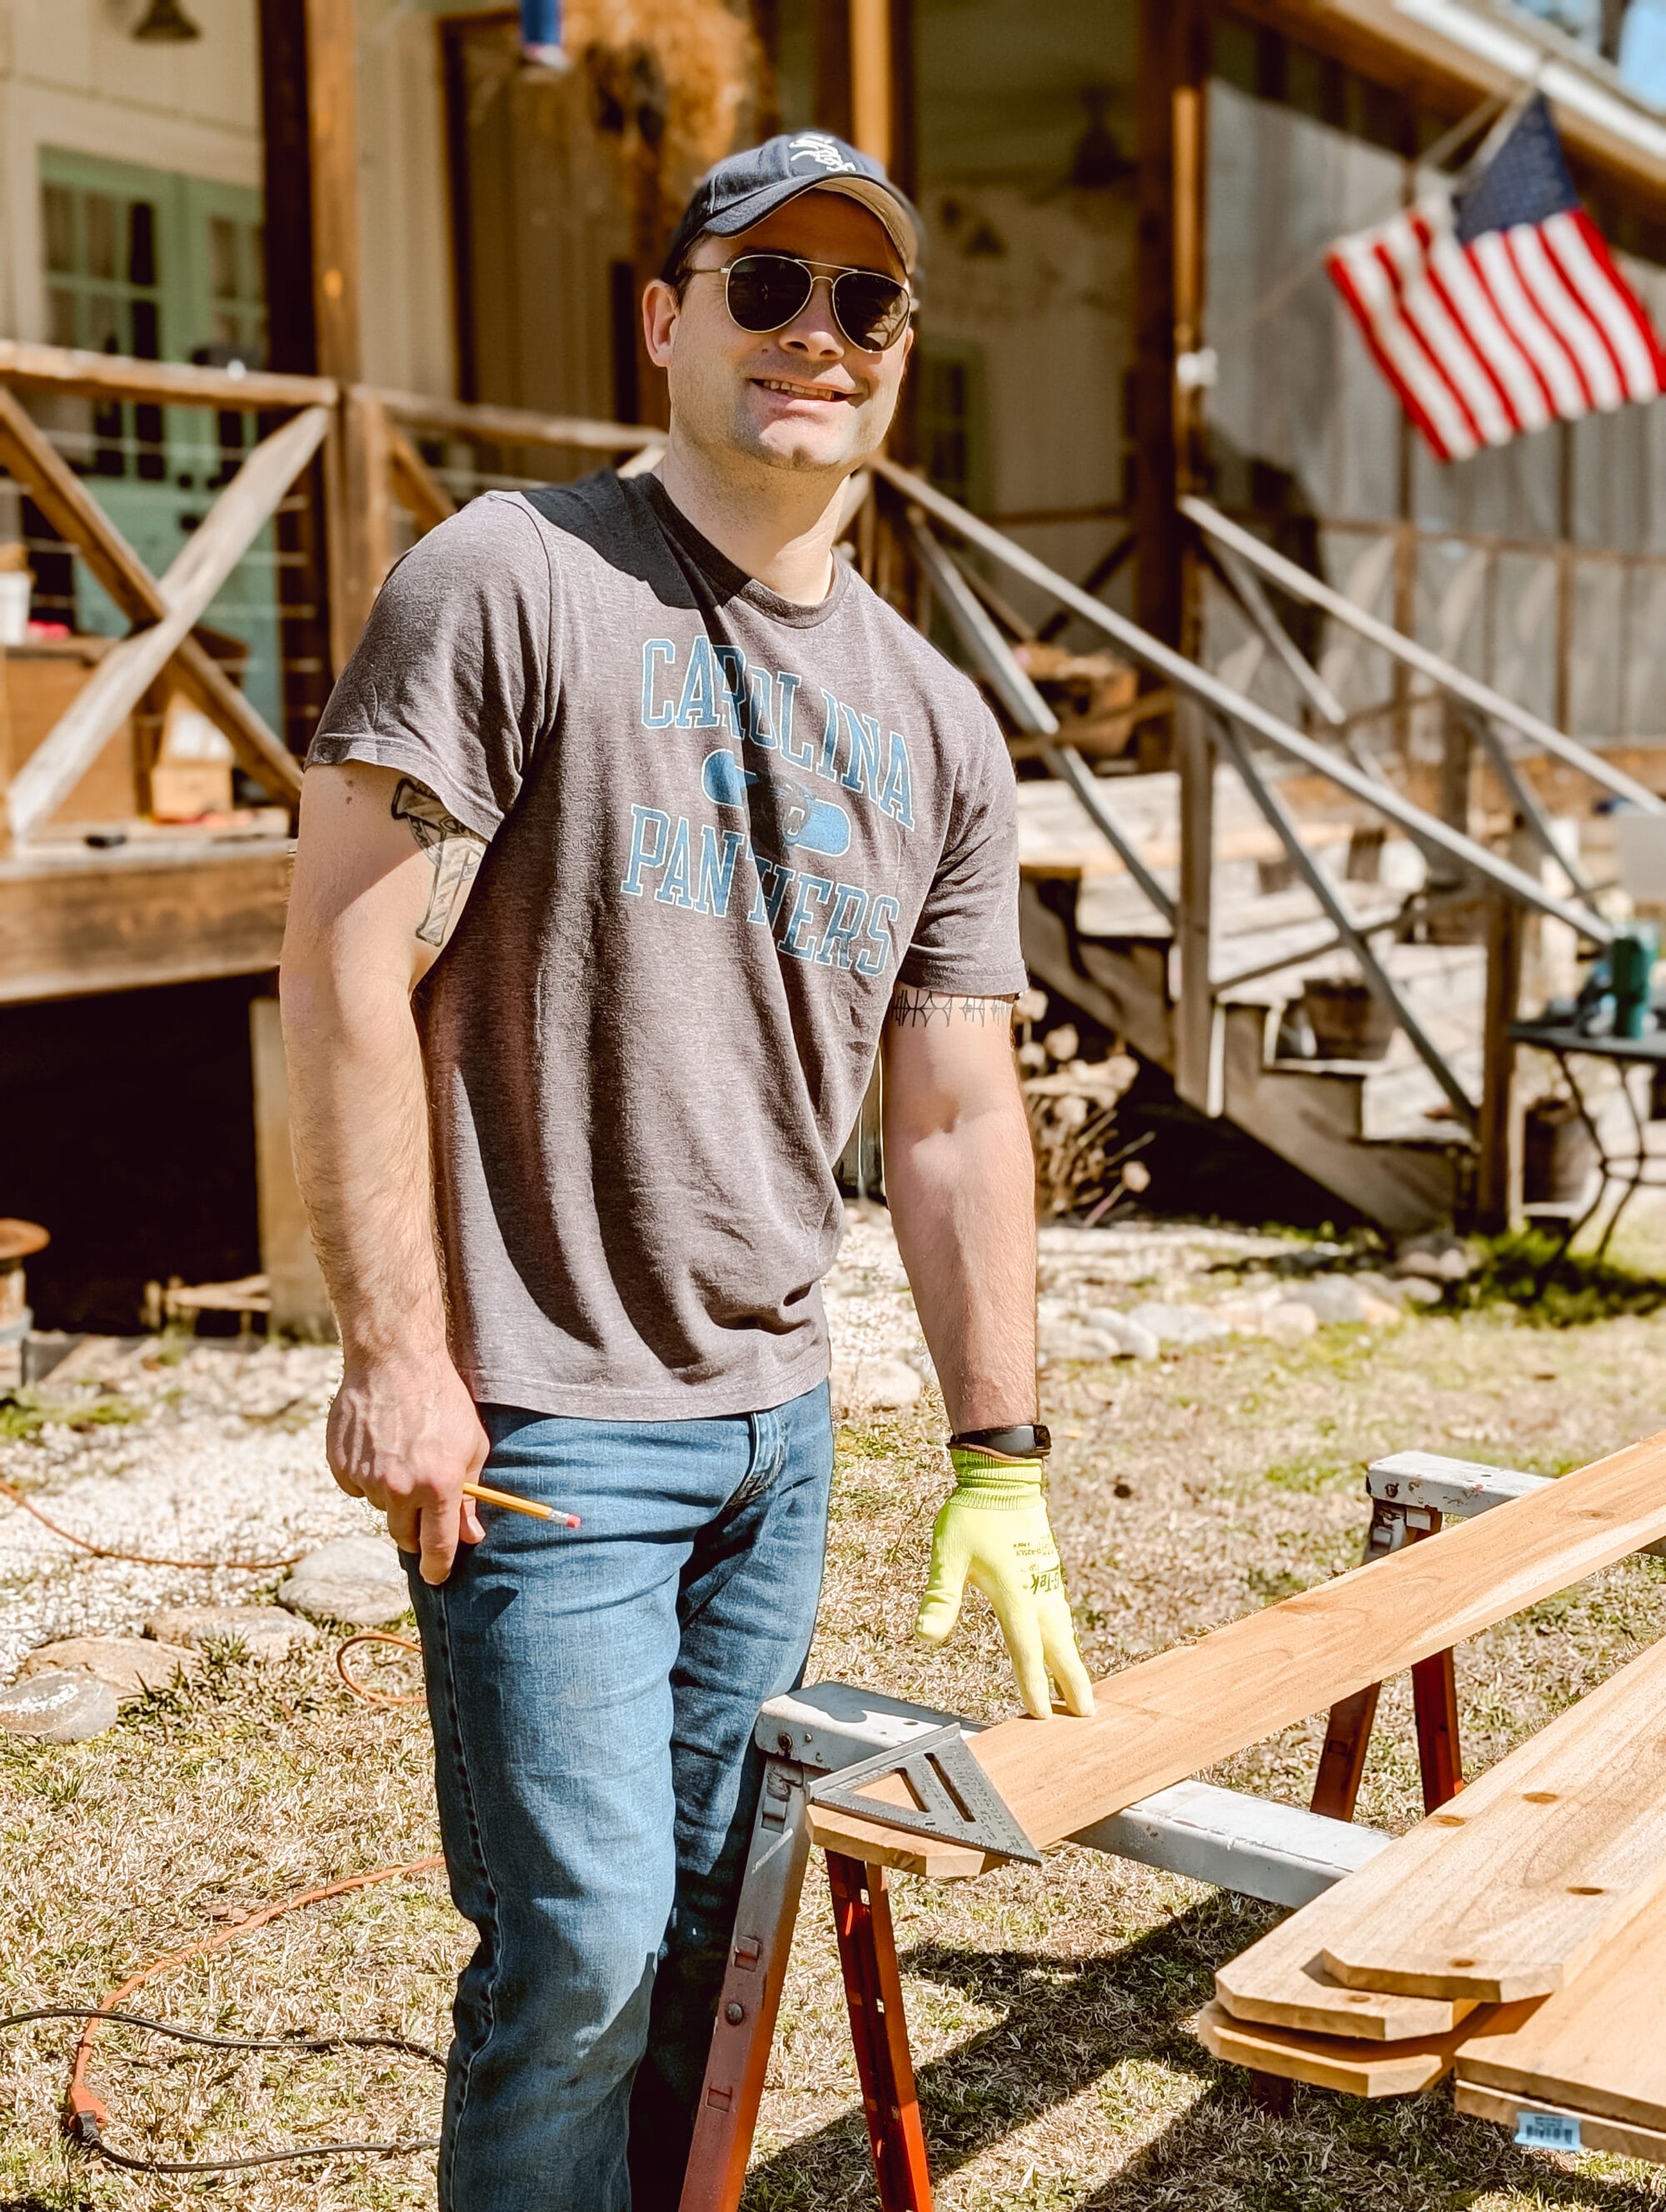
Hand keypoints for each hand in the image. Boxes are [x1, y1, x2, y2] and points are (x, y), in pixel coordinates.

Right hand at [327, 1356, 488, 1584]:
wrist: (394, 1360)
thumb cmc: (442, 1400)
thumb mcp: (471, 1445)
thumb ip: (470, 1496)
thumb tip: (471, 1536)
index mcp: (438, 1485)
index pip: (438, 1546)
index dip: (439, 1567)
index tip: (438, 1577)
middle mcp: (400, 1488)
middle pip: (404, 1536)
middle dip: (416, 1529)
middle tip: (423, 1502)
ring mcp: (367, 1477)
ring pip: (381, 1509)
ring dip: (392, 1495)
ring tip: (402, 1454)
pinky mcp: (341, 1465)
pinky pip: (356, 1488)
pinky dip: (366, 1476)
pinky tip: (377, 1446)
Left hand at [914, 1449, 1094, 1719]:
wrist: (1004, 1476)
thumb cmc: (972, 1514)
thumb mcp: (948, 1556)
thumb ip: (941, 1598)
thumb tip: (924, 1638)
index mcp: (1014, 1594)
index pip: (1026, 1650)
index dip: (1034, 1684)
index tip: (1042, 1715)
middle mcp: (1038, 1591)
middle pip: (1059, 1646)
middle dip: (1073, 1682)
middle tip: (1087, 1716)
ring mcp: (1047, 1579)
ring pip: (1064, 1629)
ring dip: (1073, 1661)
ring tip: (1081, 1691)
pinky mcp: (1049, 1569)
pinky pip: (1062, 1612)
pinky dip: (1067, 1636)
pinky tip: (1064, 1643)